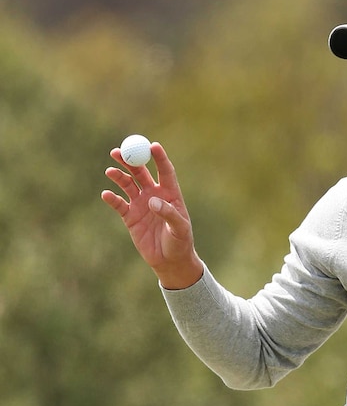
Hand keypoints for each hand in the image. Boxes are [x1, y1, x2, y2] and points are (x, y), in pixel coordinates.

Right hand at [101, 142, 202, 288]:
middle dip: (130, 160)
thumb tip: (153, 201)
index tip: (153, 145)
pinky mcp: (129, 217)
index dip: (159, 157)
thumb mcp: (179, 228)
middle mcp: (154, 195)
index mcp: (170, 193)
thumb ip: (168, 213)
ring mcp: (140, 204)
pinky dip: (112, 198)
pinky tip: (107, 195)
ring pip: (127, 184)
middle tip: (119, 151)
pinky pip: (118, 204)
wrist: (169, 260)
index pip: (165, 170)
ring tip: (110, 171)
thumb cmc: (180, 242)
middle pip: (140, 172)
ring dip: (118, 176)